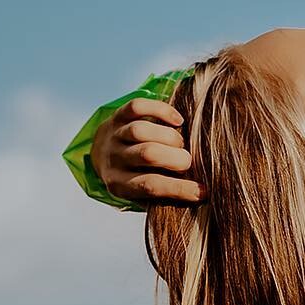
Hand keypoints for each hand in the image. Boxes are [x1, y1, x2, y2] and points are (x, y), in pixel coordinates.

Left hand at [91, 96, 205, 204]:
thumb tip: (200, 198)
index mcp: (120, 185)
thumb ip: (165, 197)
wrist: (101, 155)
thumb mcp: (142, 196)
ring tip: (179, 143)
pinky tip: (177, 120)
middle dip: (176, 158)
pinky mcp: (117, 115)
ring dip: (169, 136)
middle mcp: (114, 159)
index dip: (178, 188)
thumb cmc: (134, 178)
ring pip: (141, 131)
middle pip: (147, 154)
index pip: (150, 186)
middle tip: (188, 162)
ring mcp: (114, 135)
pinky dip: (161, 110)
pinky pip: (138, 107)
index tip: (202, 191)